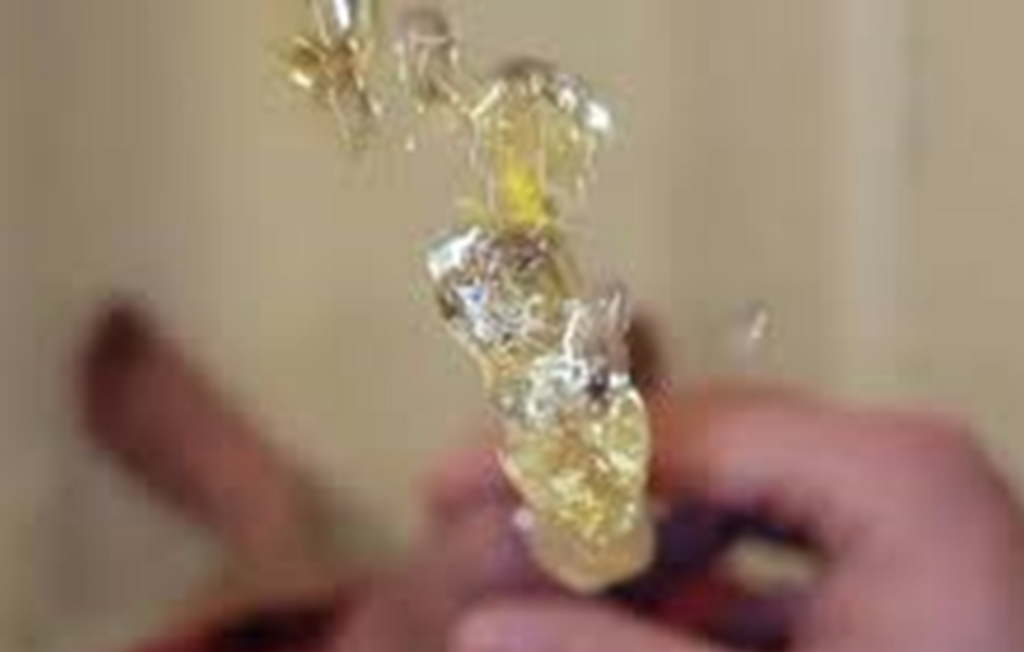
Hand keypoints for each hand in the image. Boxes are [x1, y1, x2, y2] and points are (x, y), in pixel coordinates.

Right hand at [453, 387, 1023, 651]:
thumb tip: (480, 626)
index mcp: (887, 468)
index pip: (681, 429)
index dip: (555, 456)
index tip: (454, 481)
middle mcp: (896, 462)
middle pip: (700, 454)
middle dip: (595, 501)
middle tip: (494, 531)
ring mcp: (902, 510)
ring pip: (730, 501)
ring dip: (639, 547)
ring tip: (556, 580)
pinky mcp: (897, 560)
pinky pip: (772, 548)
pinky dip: (703, 584)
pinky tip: (648, 616)